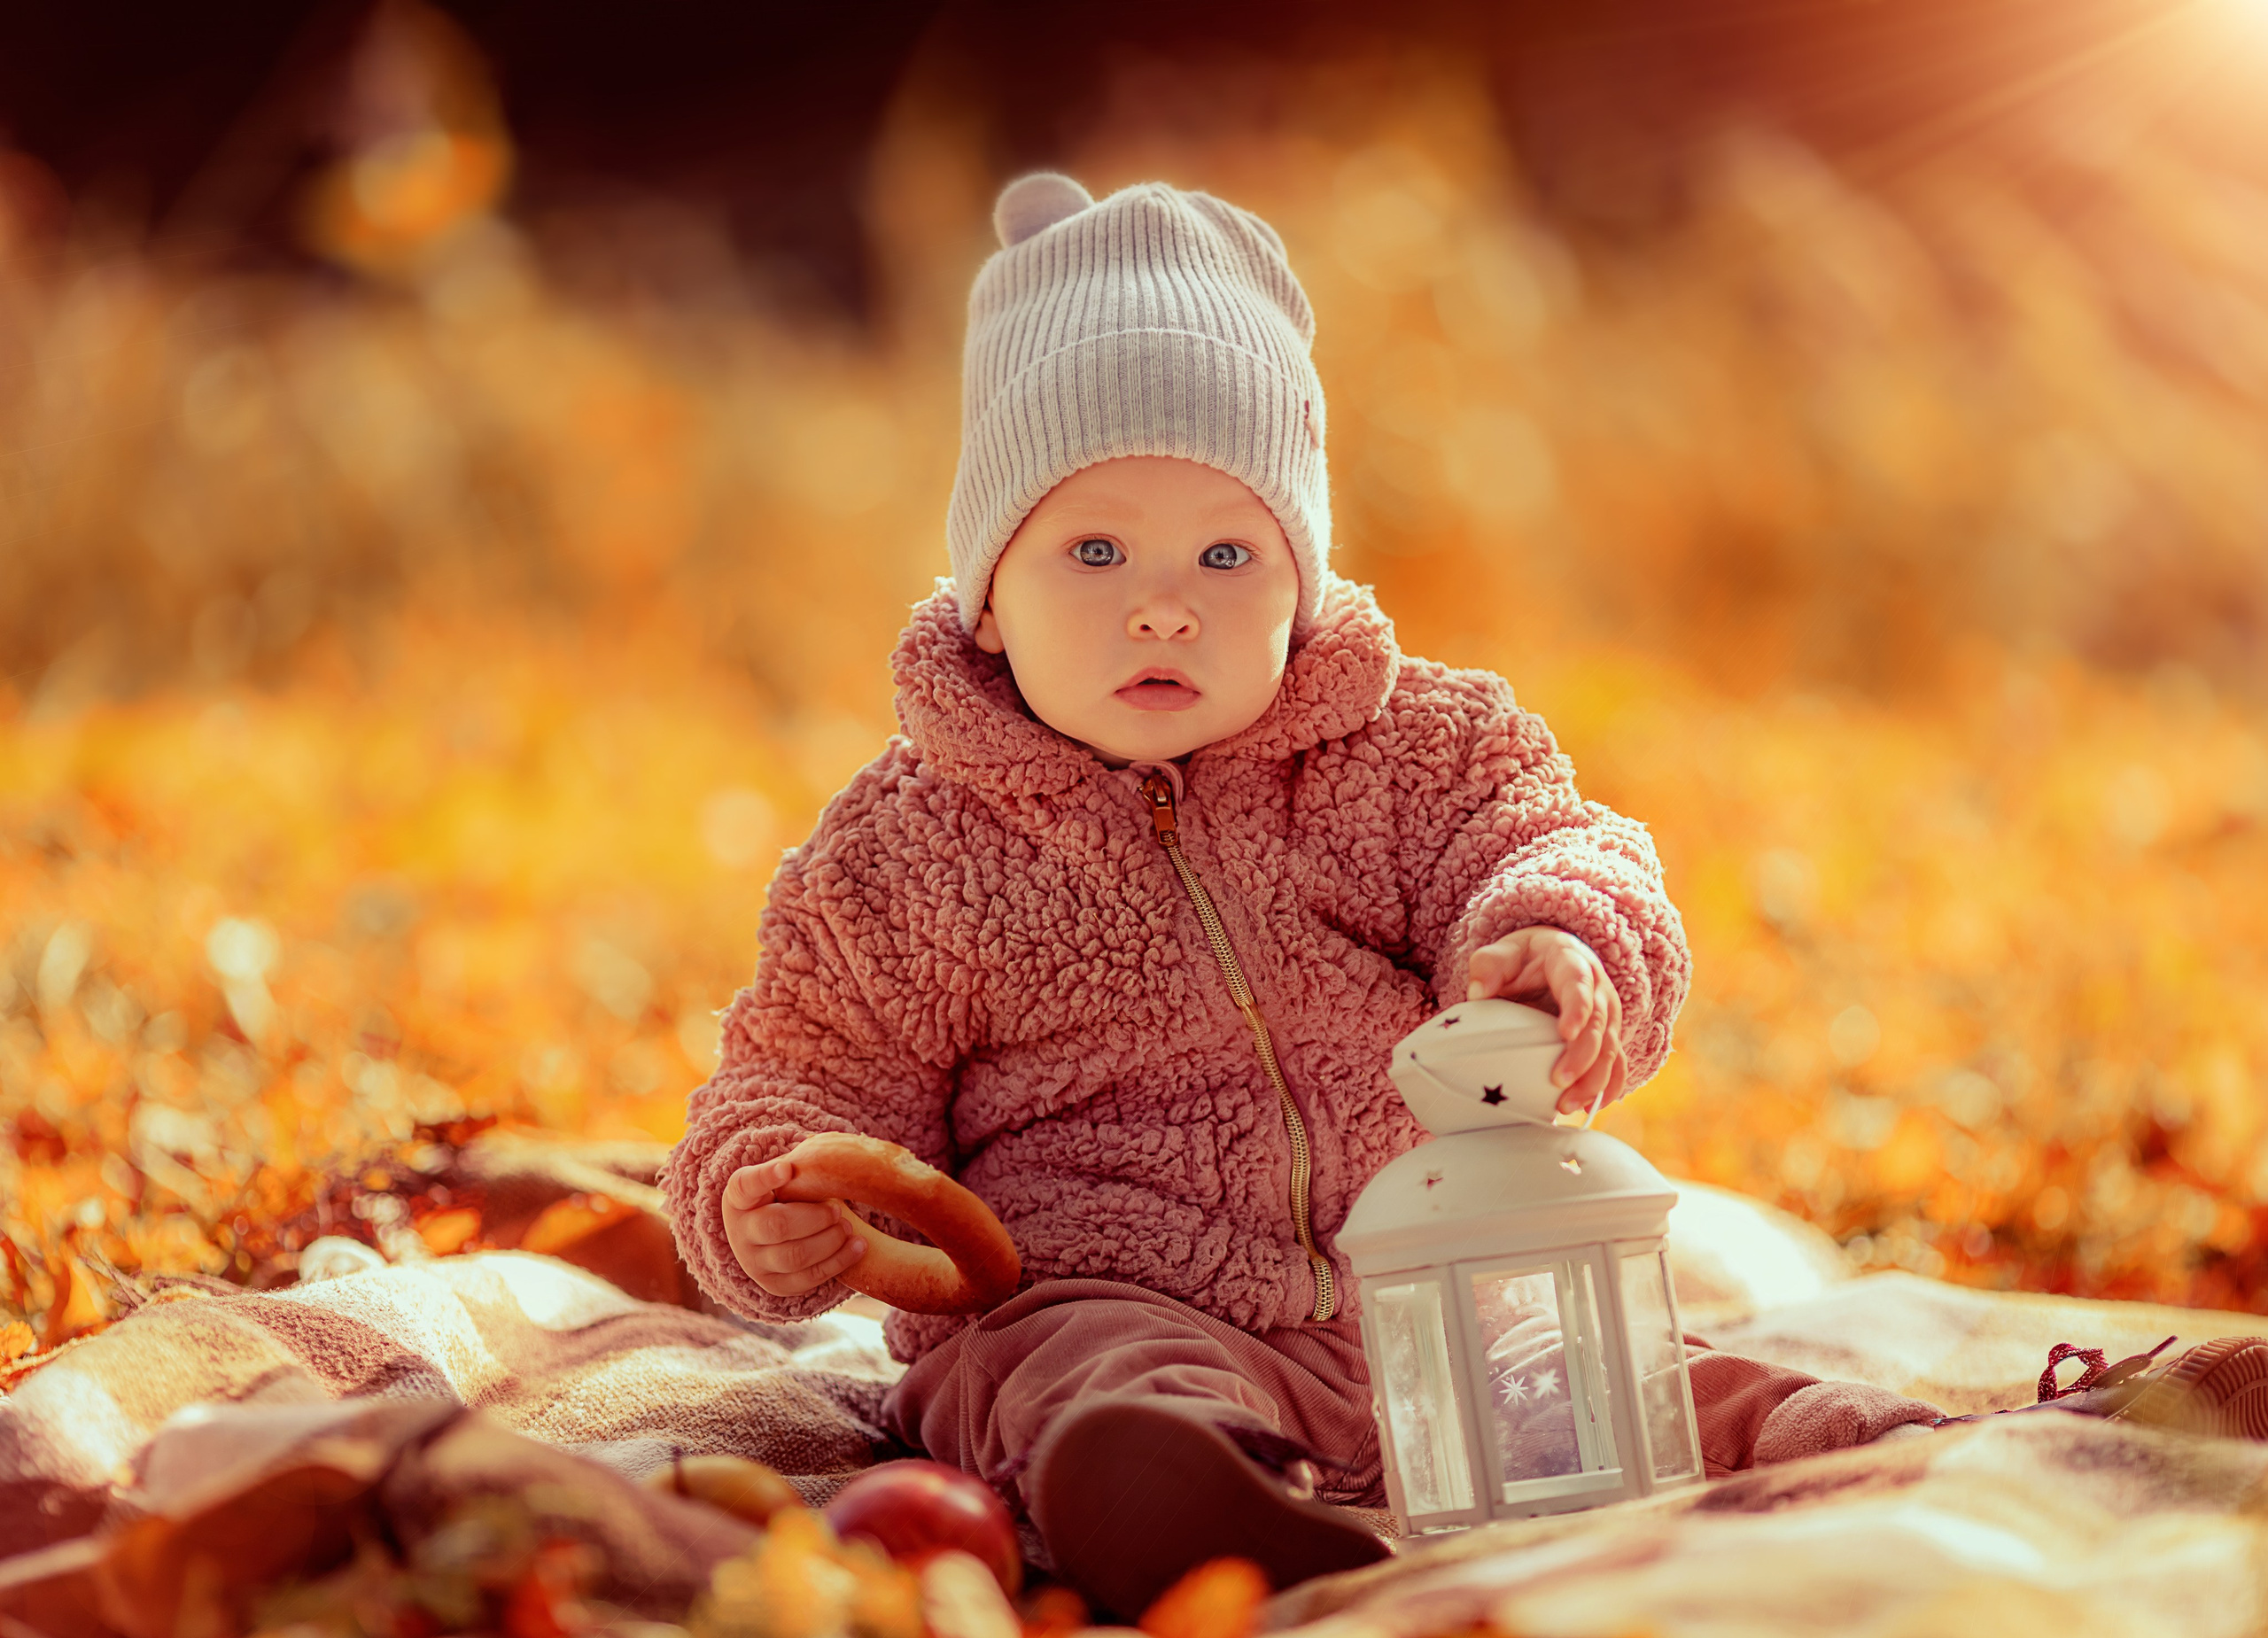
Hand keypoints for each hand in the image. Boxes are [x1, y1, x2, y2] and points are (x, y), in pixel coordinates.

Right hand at [723, 1143, 870, 1297]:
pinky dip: (839, 1262)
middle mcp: (740, 1232)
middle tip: (837, 1209)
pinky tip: (858, 1246)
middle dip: (814, 1218)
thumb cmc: (782, 1197)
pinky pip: (808, 1278)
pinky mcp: (775, 1285)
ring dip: (829, 1241)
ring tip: (847, 1227)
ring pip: (794, 1256)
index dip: (765, 1177)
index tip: (787, 1169)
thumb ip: (799, 1168)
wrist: (766, 1237)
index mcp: (739, 1198)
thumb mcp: (782, 1179)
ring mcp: (755, 1263)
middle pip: (777, 1226)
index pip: (745, 1185)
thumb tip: (836, 1155)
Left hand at [1467, 926, 1627, 1115]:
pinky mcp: (1608, 1036)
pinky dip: (1608, 1086)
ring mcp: (1607, 1014)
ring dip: (1594, 1080)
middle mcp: (1598, 988)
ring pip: (1611, 1049)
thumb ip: (1488, 965)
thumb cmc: (1524, 958)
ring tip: (1567, 1105)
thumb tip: (1478, 992)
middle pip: (1599, 1025)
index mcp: (1572, 962)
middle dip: (1583, 1057)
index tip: (1566, 1033)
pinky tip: (1592, 1106)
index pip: (1579, 984)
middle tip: (1559, 1082)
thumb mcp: (1504, 951)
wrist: (1549, 957)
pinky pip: (1616, 1063)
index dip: (1577, 1009)